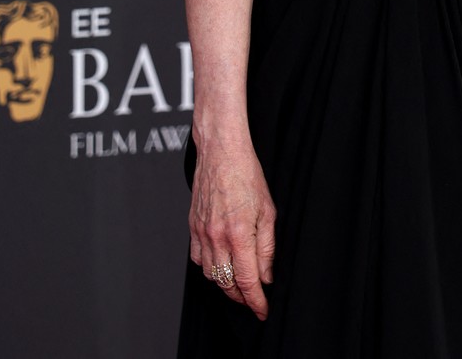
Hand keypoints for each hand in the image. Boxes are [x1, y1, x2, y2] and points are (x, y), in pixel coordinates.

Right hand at [189, 137, 276, 318]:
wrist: (221, 152)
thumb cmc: (247, 174)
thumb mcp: (268, 210)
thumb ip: (267, 247)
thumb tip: (267, 275)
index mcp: (239, 233)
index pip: (247, 281)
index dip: (256, 301)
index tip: (263, 310)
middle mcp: (217, 237)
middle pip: (227, 283)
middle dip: (242, 297)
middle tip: (254, 298)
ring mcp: (202, 233)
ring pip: (211, 275)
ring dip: (226, 284)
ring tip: (239, 283)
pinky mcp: (193, 227)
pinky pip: (198, 259)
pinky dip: (209, 268)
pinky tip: (221, 264)